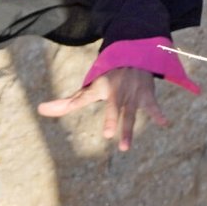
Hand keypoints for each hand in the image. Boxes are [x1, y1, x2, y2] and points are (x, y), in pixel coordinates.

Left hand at [37, 67, 167, 151]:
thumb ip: (67, 103)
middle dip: (113, 121)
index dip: (84, 108)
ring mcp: (133, 94)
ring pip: (131, 114)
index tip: (94, 129)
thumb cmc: (107, 80)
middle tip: (110, 137)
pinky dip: (159, 114)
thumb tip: (40, 110)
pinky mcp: (147, 95)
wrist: (134, 57)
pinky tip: (165, 123)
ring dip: (129, 130)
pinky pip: (153, 106)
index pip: (87, 99)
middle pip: (115, 109)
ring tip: (124, 148)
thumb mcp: (89, 89)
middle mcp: (117, 92)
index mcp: (101, 89)